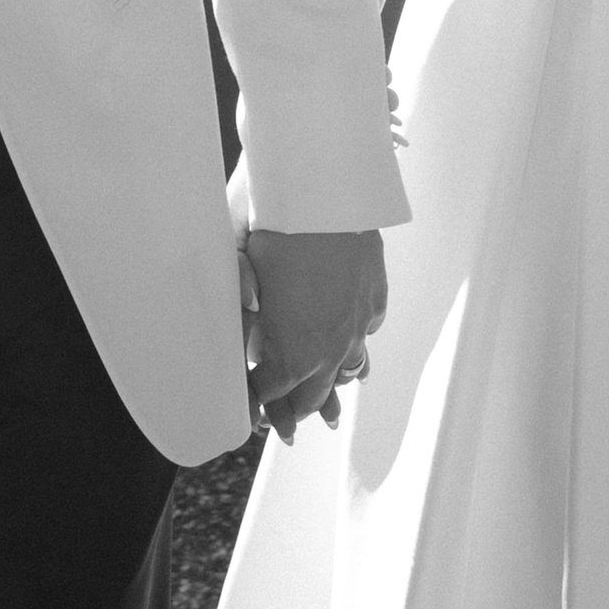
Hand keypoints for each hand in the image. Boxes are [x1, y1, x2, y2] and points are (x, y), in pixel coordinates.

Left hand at [239, 227, 386, 442]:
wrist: (327, 187)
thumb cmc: (274, 225)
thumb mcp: (238, 269)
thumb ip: (234, 309)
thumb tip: (234, 329)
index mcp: (292, 353)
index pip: (270, 394)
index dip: (255, 402)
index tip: (247, 410)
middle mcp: (329, 349)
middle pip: (311, 396)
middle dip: (293, 409)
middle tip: (282, 421)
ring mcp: (356, 325)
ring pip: (345, 373)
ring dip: (330, 386)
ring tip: (325, 406)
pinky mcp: (374, 298)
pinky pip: (364, 337)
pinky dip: (353, 349)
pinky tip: (348, 352)